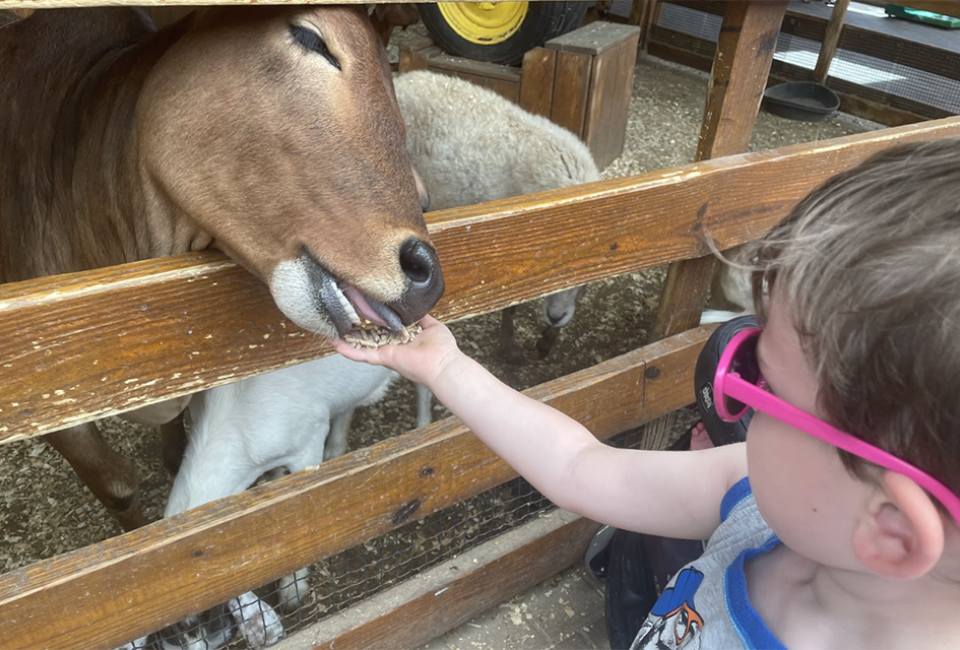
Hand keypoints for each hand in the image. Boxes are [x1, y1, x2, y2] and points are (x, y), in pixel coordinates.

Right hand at [332, 315, 460, 386]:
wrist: (443, 363)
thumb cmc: (442, 348)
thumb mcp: (431, 325)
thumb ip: (421, 316)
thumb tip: (415, 306)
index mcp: (401, 338)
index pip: (382, 327)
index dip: (370, 319)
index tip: (360, 308)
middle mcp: (391, 345)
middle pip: (367, 336)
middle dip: (353, 328)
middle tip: (340, 316)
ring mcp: (385, 352)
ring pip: (360, 345)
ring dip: (344, 339)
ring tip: (329, 330)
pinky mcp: (383, 358)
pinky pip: (362, 355)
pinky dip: (347, 350)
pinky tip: (333, 343)